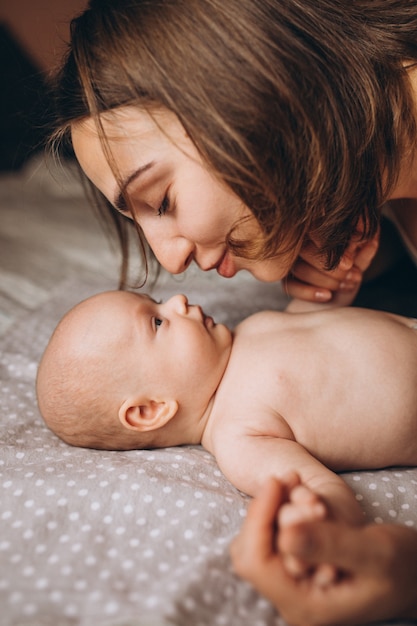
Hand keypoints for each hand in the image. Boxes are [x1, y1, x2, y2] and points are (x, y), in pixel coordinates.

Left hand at [231, 477, 416, 625]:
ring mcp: (291, 586)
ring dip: (270, 508)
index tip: (276, 481)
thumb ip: (329, 544)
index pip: (257, 563)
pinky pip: (272, 537)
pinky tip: (297, 493)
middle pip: (248, 553)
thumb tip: (284, 533)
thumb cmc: (403, 566)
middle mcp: (292, 601)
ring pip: (256, 543)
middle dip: (263, 511)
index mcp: (306, 606)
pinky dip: (278, 510)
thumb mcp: (373, 553)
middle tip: (288, 478)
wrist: (415, 574)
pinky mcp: (295, 569)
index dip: (259, 518)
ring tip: (294, 482)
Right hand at [285, 232, 378, 305]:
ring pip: (299, 268)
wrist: (339, 299)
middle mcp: (299, 242)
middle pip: (306, 250)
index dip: (336, 251)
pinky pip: (290, 286)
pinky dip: (309, 292)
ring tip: (348, 284)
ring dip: (326, 280)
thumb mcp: (360, 261)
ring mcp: (290, 260)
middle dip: (332, 268)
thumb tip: (371, 239)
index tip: (352, 264)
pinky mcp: (286, 279)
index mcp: (316, 229)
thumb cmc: (350, 272)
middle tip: (354, 276)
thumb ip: (363, 252)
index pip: (318, 232)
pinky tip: (328, 296)